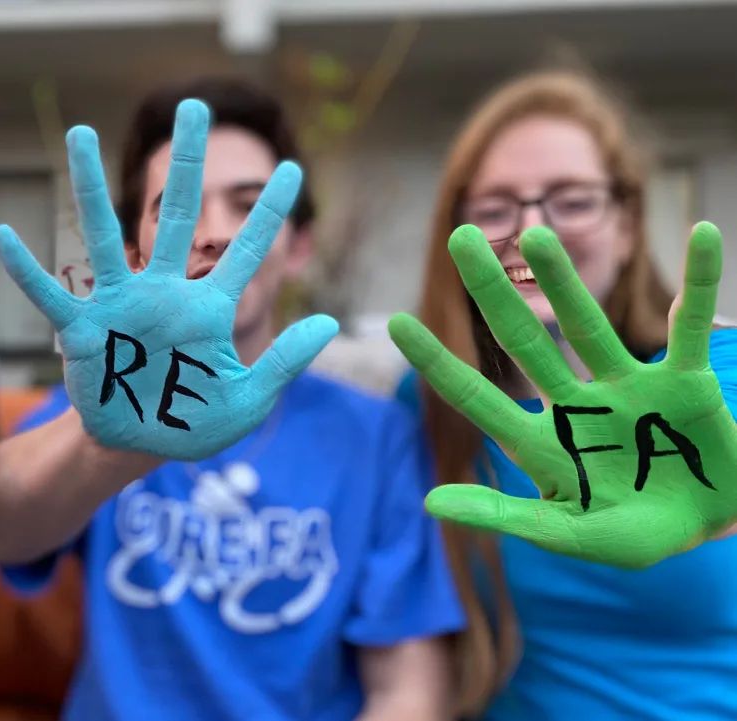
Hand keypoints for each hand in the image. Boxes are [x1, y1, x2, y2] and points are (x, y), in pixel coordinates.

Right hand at [0, 99, 337, 460]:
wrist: (138, 448)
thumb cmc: (192, 422)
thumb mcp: (247, 401)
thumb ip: (283, 363)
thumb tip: (329, 322)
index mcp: (207, 310)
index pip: (245, 253)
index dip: (269, 214)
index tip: (295, 170)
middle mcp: (164, 294)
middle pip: (177, 216)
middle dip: (188, 163)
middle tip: (195, 107)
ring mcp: (120, 307)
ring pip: (104, 236)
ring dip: (90, 186)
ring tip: (81, 134)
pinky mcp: (83, 332)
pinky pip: (49, 297)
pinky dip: (24, 271)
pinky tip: (3, 237)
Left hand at [389, 223, 736, 569]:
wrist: (713, 529)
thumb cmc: (637, 535)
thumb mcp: (569, 533)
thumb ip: (505, 516)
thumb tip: (429, 502)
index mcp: (542, 443)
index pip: (476, 397)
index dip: (437, 362)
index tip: (395, 321)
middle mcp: (577, 405)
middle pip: (524, 342)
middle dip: (492, 293)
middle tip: (460, 237)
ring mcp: (629, 389)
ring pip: (589, 327)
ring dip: (563, 282)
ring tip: (535, 235)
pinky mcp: (686, 384)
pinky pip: (691, 328)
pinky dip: (700, 282)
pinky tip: (701, 234)